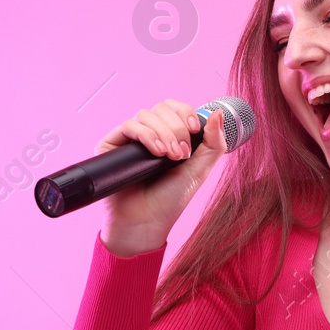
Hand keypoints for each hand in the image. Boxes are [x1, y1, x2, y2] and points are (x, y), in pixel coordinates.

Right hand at [93, 100, 229, 255]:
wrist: (146, 222)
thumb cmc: (170, 199)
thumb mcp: (200, 170)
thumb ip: (214, 143)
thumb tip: (218, 113)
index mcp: (169, 135)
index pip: (175, 108)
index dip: (186, 112)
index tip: (194, 129)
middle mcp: (148, 134)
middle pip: (161, 108)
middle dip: (176, 128)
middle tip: (181, 154)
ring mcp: (129, 139)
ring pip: (146, 114)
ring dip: (163, 132)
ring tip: (169, 157)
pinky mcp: (111, 145)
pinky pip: (129, 125)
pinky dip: (147, 135)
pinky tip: (157, 152)